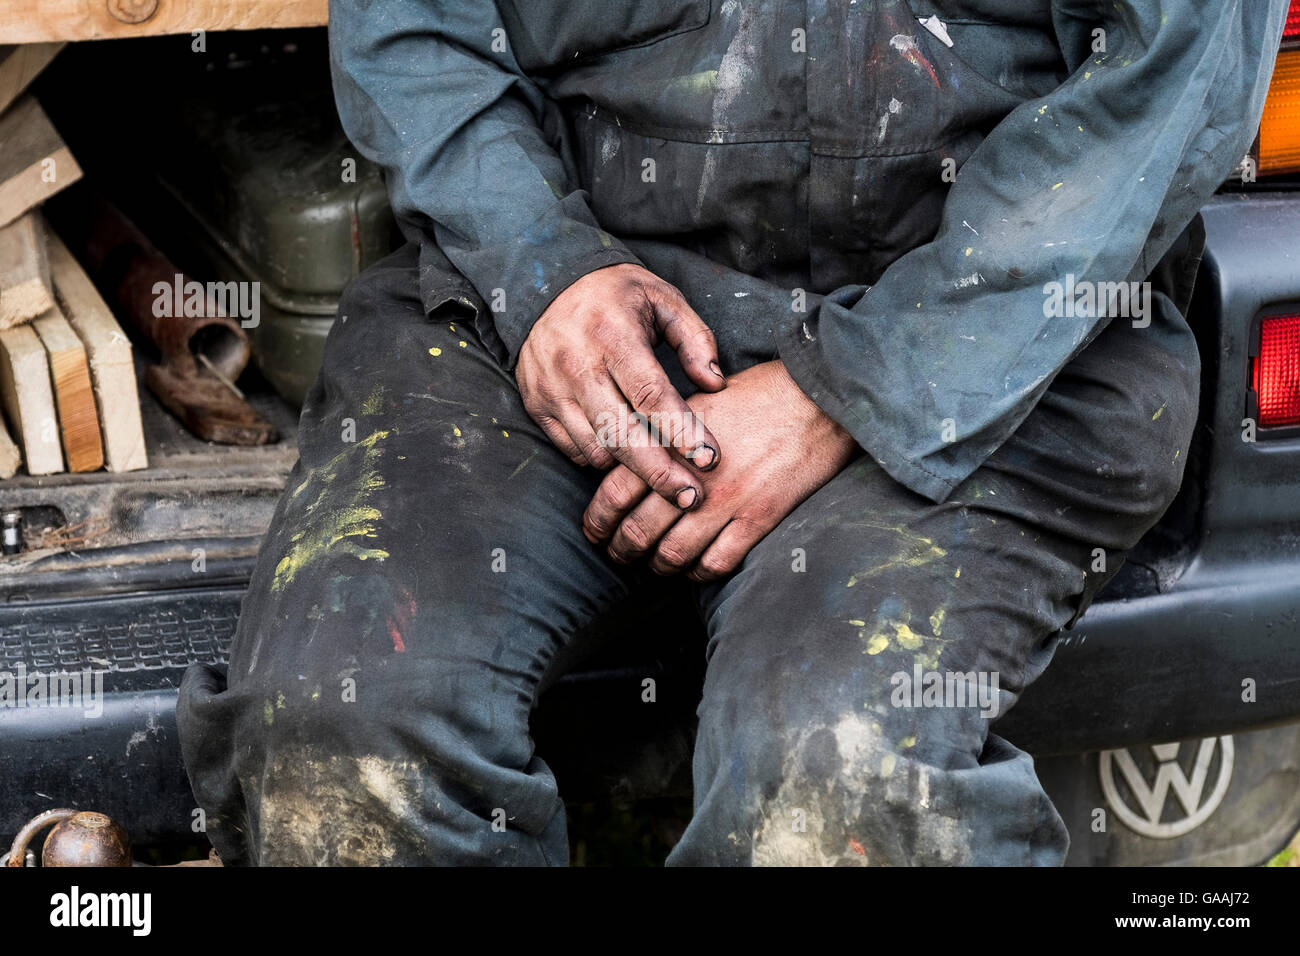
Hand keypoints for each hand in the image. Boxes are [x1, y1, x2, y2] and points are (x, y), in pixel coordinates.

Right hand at [517, 263, 725, 509]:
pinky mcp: (537, 405)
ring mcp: (552, 388)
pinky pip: (574, 449)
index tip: (709, 459)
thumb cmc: (616, 295)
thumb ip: (694, 339)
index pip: (651, 395)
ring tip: (664, 475)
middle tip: (691, 496)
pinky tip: (626, 452)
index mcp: (613, 334)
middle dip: (660, 473)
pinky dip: (602, 457)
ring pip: (597, 449)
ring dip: (632, 468)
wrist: (547, 285)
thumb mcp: (662, 298)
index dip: (682, 432)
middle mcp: (577, 364)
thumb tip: (714, 385)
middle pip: (622, 435)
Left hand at [582, 361, 858, 579]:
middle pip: (638, 529)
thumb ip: (664, 433)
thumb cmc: (758, 395)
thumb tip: (632, 458)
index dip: (597, 519)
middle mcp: (693, 474)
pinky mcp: (759, 518)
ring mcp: (726, 500)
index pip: (615, 490)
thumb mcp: (698, 402)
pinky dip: (698, 574)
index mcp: (672, 442)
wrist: (818, 398)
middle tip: (618, 556)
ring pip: (673, 554)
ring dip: (656, 567)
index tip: (594, 531)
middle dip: (621, 550)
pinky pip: (716, 562)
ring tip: (653, 567)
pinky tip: (694, 570)